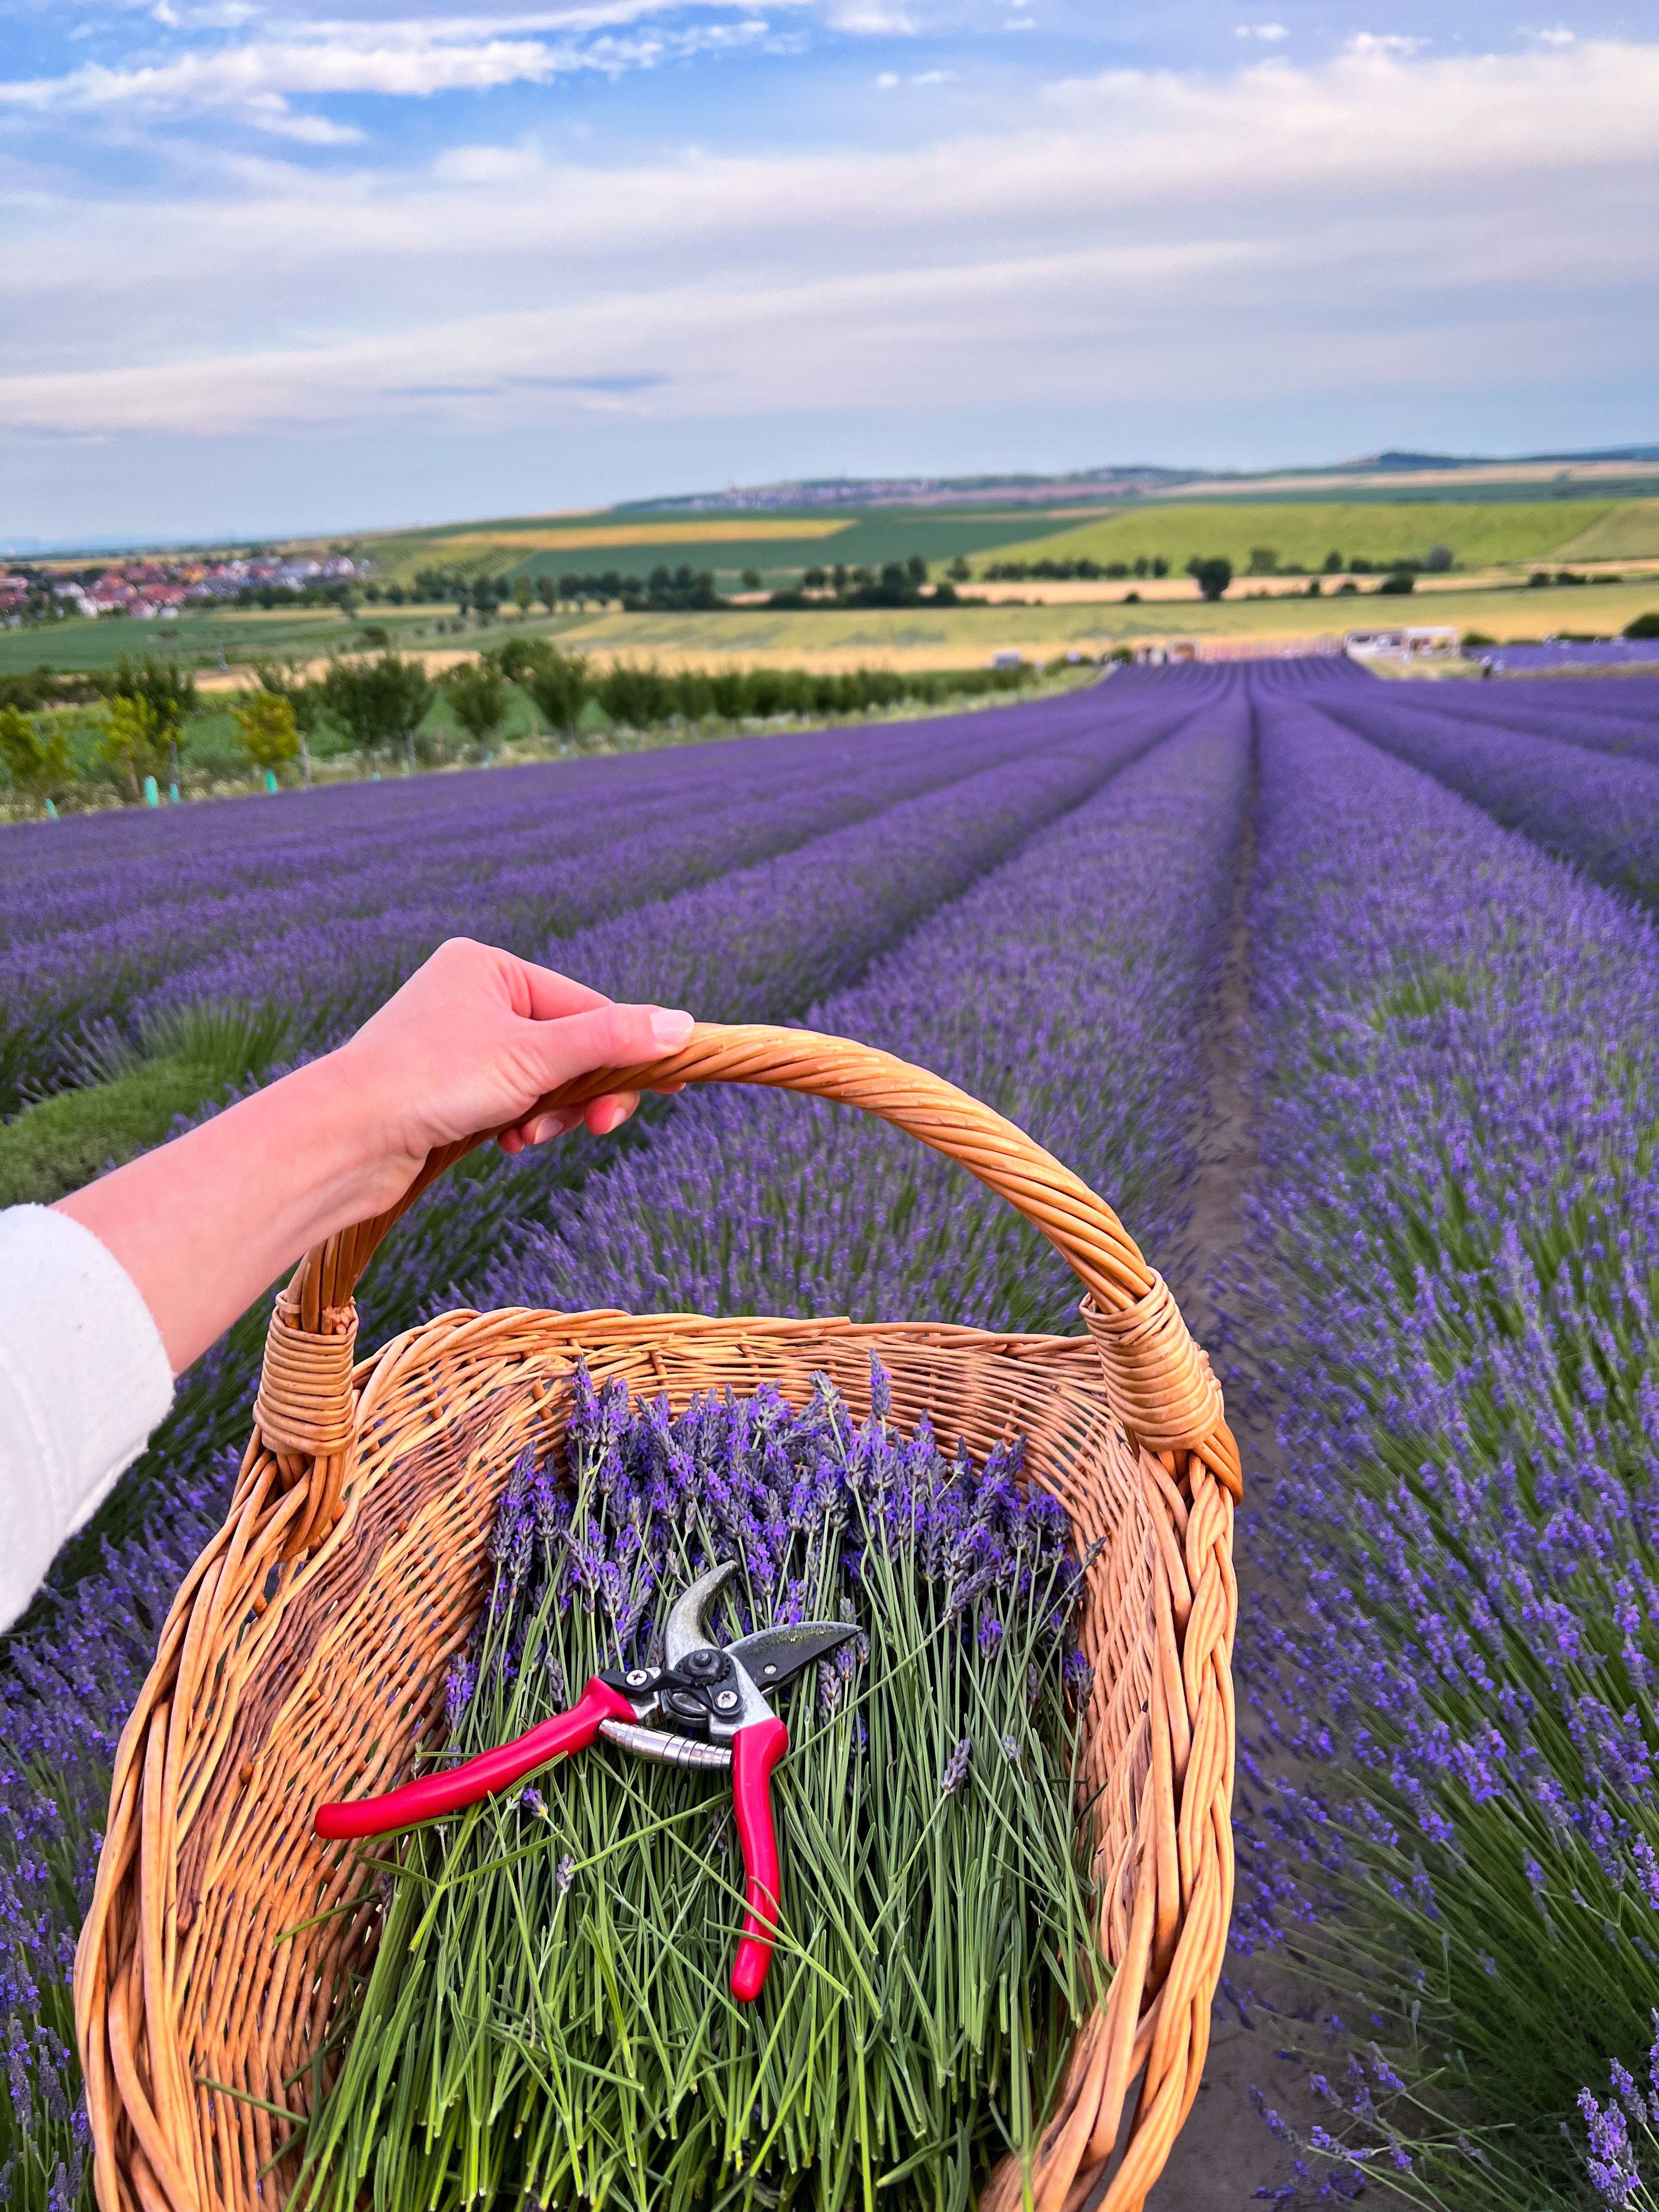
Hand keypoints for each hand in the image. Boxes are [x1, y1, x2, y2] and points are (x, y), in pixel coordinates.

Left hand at [59, 939, 694, 1373]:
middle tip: (602, 1126)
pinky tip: (508, 1142)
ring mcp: (455, 1043)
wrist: (344, 1138)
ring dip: (550, 1113)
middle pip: (565, 1045)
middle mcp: (469, 996)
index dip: (626, 1050)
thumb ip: (612, 1041)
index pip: (583, 1006)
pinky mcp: (443, 1090)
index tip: (669, 1087)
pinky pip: (509, 1102)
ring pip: (540, 1080)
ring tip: (529, 1137)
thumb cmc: (432, 1080)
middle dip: (582, 1089)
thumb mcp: (537, 1056)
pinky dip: (520, 1124)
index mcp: (487, 966)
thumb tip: (683, 1026)